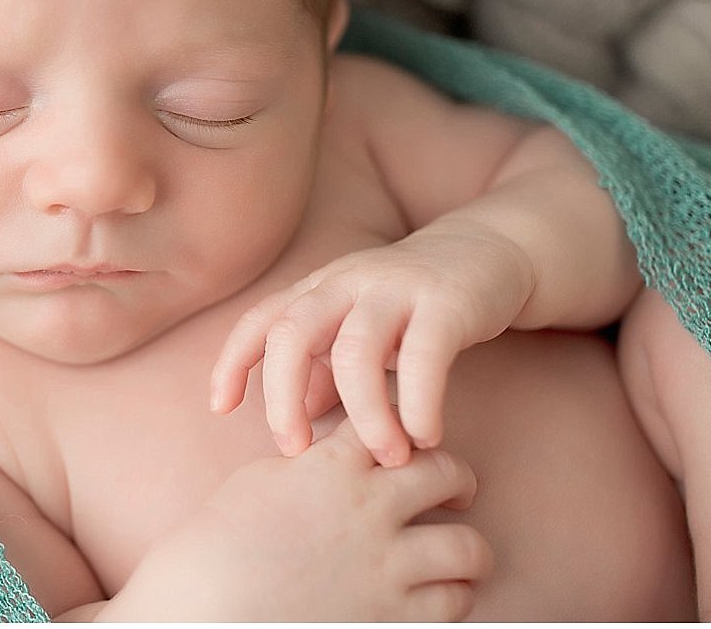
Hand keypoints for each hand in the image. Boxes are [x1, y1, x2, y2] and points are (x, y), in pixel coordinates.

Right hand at [102, 419, 492, 621]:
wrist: (205, 607)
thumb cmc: (216, 545)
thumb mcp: (259, 482)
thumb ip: (312, 468)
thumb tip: (339, 464)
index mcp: (331, 467)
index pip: (391, 418)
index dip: (402, 423)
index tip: (405, 437)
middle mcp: (368, 510)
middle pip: (447, 472)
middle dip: (455, 478)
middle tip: (453, 490)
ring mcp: (385, 567)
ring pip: (469, 547)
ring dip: (466, 548)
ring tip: (456, 555)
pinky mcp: (392, 618)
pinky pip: (455, 603)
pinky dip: (453, 597)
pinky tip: (435, 597)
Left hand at [210, 224, 533, 465]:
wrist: (491, 253)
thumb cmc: (414, 306)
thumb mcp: (359, 333)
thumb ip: (326, 372)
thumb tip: (299, 417)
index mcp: (319, 290)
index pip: (260, 321)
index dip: (233, 362)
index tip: (220, 408)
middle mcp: (346, 283)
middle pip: (292, 333)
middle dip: (282, 397)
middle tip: (296, 450)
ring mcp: (395, 289)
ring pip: (355, 350)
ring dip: (362, 413)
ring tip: (386, 457)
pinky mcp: (446, 302)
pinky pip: (424, 355)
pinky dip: (419, 402)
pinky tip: (425, 436)